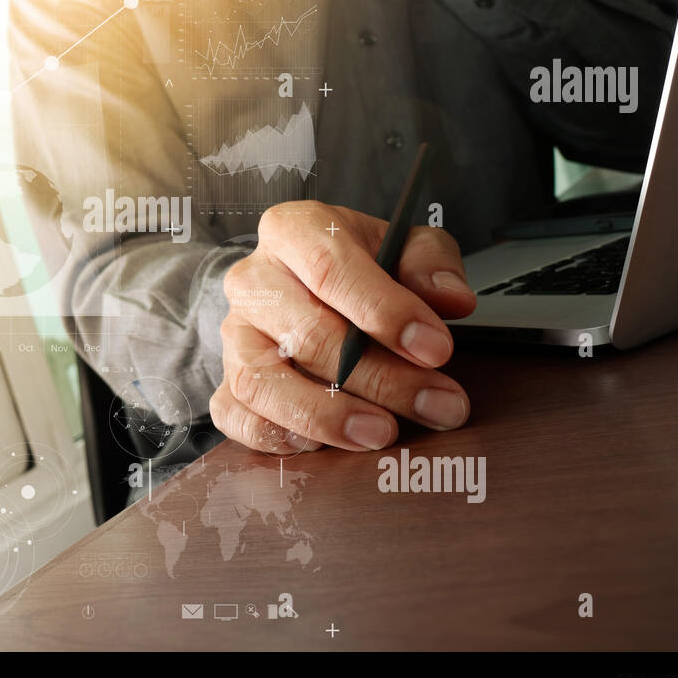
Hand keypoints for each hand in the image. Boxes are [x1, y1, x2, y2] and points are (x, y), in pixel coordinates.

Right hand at [210, 200, 476, 454]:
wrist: (310, 289)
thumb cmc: (359, 268)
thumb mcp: (402, 247)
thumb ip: (429, 263)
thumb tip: (451, 298)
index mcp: (291, 231)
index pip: (328, 266)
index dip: (385, 311)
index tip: (436, 348)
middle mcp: (252, 281)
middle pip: (306, 334)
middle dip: (381, 378)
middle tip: (438, 404)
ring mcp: (234, 335)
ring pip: (261, 381)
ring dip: (326, 416)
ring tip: (383, 433)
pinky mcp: (227, 382)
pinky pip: (235, 416)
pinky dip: (275, 436)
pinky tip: (323, 445)